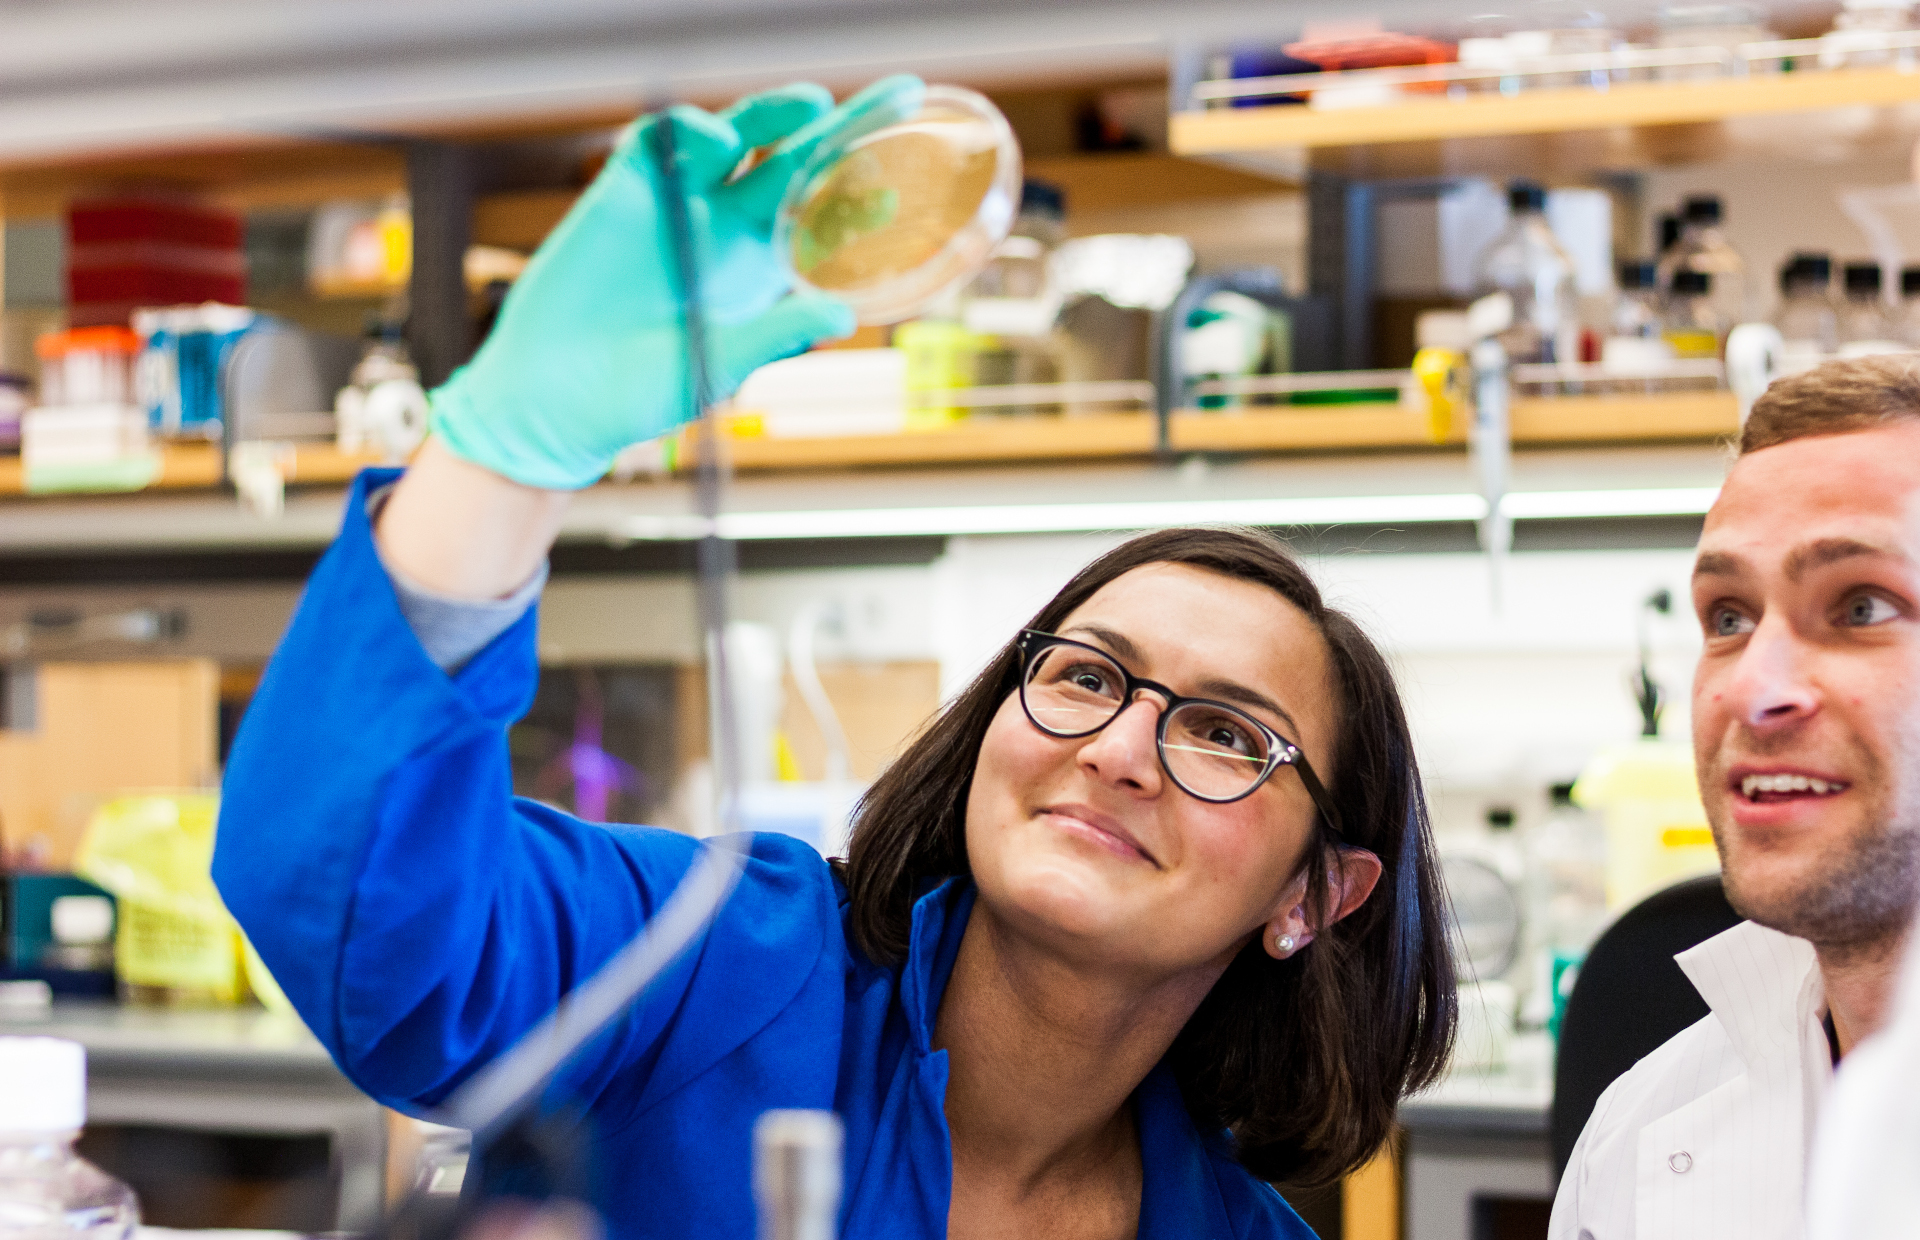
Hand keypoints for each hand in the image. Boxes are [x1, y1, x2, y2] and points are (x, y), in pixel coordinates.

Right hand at [429, 76, 924, 490]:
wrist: (553, 395)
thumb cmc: (638, 393)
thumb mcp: (718, 364)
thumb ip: (775, 333)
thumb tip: (843, 316)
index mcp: (759, 270)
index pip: (820, 218)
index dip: (860, 194)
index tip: (903, 182)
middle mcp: (726, 228)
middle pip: (792, 160)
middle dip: (840, 126)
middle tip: (895, 94)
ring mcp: (678, 204)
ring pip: (737, 137)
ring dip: (773, 113)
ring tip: (809, 105)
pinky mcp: (625, 192)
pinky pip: (662, 142)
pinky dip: (689, 127)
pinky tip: (710, 137)